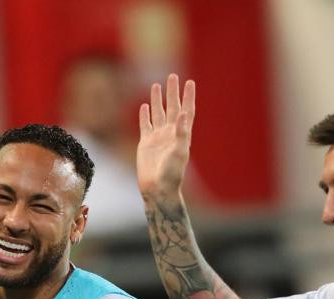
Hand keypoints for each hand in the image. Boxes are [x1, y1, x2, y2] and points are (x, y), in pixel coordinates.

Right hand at [137, 73, 195, 201]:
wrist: (157, 188)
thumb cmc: (172, 173)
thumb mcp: (180, 152)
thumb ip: (182, 132)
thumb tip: (183, 113)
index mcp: (181, 134)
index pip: (186, 111)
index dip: (188, 97)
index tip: (190, 82)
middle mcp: (170, 133)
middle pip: (172, 107)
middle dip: (172, 92)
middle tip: (172, 76)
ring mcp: (158, 137)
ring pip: (158, 113)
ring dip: (157, 100)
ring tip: (156, 85)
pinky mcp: (146, 143)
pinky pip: (145, 125)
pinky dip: (144, 115)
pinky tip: (144, 106)